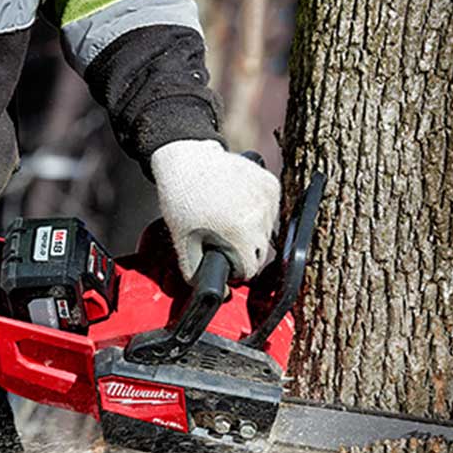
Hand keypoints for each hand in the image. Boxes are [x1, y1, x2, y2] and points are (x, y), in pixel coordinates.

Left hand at [151, 140, 280, 282]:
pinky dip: (258, 211)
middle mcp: (259, 217)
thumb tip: (208, 292)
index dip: (233, 268)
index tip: (223, 258)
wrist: (188, 160)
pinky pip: (270, 210)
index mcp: (240, 234)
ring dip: (251, 231)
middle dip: (243, 250)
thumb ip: (194, 270)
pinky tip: (237, 204)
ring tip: (227, 217)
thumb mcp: (182, 240)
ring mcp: (268, 199)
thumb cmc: (182, 198)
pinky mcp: (270, 184)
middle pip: (260, 252)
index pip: (249, 269)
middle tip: (221, 236)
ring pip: (266, 231)